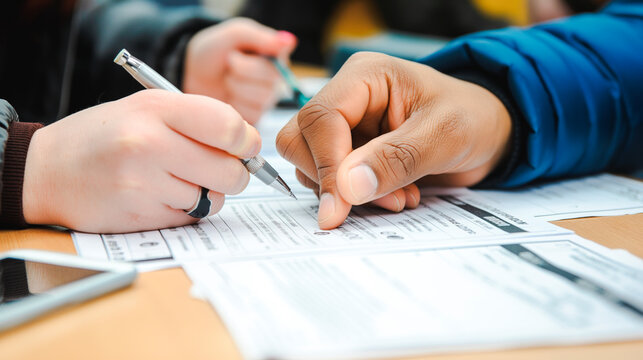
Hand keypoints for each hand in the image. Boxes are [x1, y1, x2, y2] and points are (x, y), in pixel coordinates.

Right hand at [22, 90, 260, 232]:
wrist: (48, 170)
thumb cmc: (105, 136)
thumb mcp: (147, 108)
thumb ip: (198, 120)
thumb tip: (249, 146)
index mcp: (155, 108)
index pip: (228, 127)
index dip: (247, 141)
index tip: (245, 147)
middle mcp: (149, 144)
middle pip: (230, 171)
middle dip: (236, 174)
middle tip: (222, 169)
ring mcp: (143, 184)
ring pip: (213, 199)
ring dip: (208, 194)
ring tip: (180, 180)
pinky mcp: (140, 216)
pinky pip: (190, 218)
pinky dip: (187, 210)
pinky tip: (162, 196)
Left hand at [183, 18, 296, 124]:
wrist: (193, 74)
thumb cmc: (214, 51)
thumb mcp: (233, 34)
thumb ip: (259, 36)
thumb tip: (289, 41)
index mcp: (275, 55)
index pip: (278, 62)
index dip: (250, 62)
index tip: (234, 54)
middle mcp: (276, 78)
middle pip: (269, 81)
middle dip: (239, 72)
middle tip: (228, 65)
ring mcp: (267, 100)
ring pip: (260, 99)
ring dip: (235, 88)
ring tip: (227, 80)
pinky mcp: (256, 116)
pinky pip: (251, 114)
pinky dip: (233, 105)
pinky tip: (227, 97)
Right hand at [276, 52, 510, 228]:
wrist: (489, 135)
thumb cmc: (472, 119)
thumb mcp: (444, 135)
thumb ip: (397, 159)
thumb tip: (347, 187)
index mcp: (364, 77)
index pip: (320, 118)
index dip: (327, 164)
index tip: (342, 204)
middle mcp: (346, 100)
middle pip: (300, 141)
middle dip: (336, 180)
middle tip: (387, 199)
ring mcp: (346, 128)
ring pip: (311, 166)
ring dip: (350, 194)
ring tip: (400, 197)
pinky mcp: (351, 155)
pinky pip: (332, 183)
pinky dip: (358, 198)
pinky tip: (397, 195)